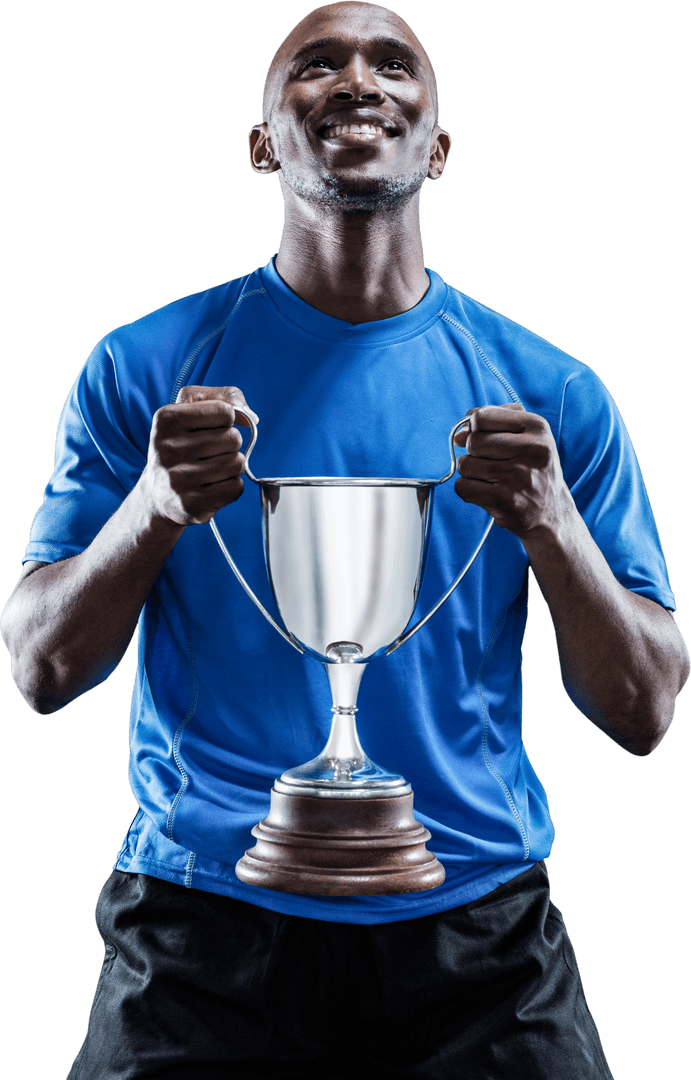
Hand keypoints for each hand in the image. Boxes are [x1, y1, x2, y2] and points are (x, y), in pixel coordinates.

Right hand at [142, 386, 258, 525]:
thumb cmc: (181, 445)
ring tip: (210, 469)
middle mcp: (167, 449)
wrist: (158, 494)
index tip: (208, 429)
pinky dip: (231, 486)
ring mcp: (177, 480)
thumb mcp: (192, 409)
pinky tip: (211, 486)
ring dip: (231, 465)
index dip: (225, 420)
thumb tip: (252, 417)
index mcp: (165, 419)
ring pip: (237, 463)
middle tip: (210, 452)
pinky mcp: (191, 506)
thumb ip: (225, 397)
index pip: (224, 411)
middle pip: (233, 439)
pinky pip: (236, 488)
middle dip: (230, 444)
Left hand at [453, 403, 572, 539]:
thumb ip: (490, 421)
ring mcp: (519, 476)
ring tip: (492, 479)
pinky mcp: (505, 501)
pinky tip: (486, 493)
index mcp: (537, 427)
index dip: (474, 428)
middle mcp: (532, 450)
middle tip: (492, 463)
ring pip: (465, 464)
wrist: (551, 511)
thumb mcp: (525, 434)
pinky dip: (467, 490)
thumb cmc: (531, 467)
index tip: (483, 439)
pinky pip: (463, 487)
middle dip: (473, 453)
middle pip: (473, 442)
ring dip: (470, 473)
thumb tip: (458, 435)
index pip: (482, 417)